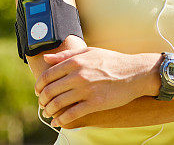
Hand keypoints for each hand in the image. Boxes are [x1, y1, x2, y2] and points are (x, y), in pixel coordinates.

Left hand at [35, 46, 149, 127]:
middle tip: (42, 104)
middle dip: (42, 99)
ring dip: (49, 110)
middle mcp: (78, 75)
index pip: (48, 75)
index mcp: (74, 61)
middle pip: (50, 90)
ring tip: (48, 113)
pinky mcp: (95, 103)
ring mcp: (86, 90)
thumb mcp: (88, 51)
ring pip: (58, 103)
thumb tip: (46, 58)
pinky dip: (62, 120)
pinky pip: (72, 114)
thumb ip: (66, 55)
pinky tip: (58, 122)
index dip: (39, 85)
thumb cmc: (111, 61)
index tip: (38, 91)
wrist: (135, 73)